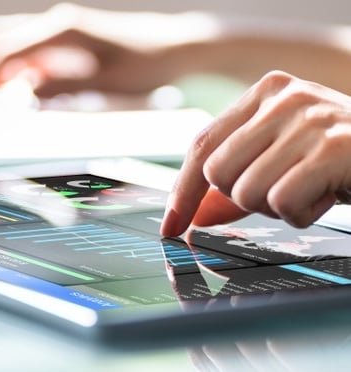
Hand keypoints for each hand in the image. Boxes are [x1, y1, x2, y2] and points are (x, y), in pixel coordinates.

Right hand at [0, 3, 212, 100]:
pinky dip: (15, 68)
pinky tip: (13, 89)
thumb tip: (23, 92)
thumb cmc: (147, 63)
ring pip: (12, 41)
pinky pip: (32, 51)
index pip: (8, 50)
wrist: (175, 45)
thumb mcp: (105, 82)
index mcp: (64, 30)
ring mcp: (62, 29)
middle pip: (0, 37)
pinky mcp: (69, 40)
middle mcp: (58, 23)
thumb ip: (63, 85)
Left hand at [161, 70, 350, 236]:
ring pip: (246, 190)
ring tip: (307, 189)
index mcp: (265, 93)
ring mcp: (310, 118)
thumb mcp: (279, 163)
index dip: (182, 190)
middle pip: (218, 172)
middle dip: (242, 197)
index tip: (171, 224)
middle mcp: (284, 98)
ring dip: (274, 207)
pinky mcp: (333, 147)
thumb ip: (233, 186)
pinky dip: (301, 213)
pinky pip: (282, 202)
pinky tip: (325, 194)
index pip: (201, 144)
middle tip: (280, 190)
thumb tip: (191, 216)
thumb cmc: (335, 160)